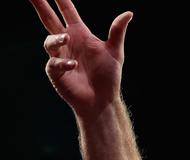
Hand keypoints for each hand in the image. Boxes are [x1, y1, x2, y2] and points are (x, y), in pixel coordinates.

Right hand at [30, 0, 132, 116]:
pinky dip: (62, 62)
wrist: (102, 100)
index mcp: (79, 33)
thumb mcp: (115, 51)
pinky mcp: (55, 72)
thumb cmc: (108, 76)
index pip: (67, 10)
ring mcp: (59, 56)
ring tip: (66, 39)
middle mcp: (67, 42)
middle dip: (40, 5)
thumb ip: (117, 31)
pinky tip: (73, 65)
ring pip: (49, 41)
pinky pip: (54, 63)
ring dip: (56, 39)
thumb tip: (129, 13)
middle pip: (48, 19)